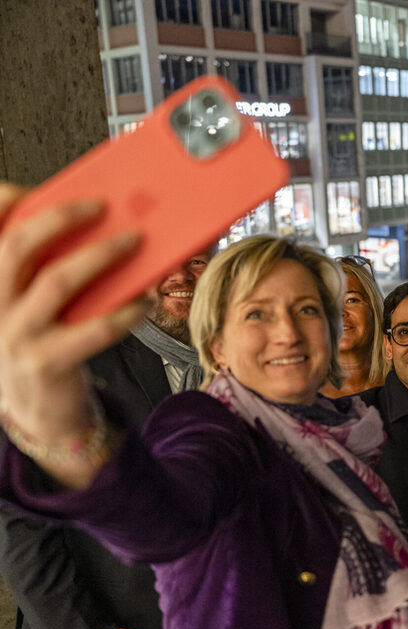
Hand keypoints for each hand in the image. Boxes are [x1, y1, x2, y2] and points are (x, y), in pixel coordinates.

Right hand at [0, 184, 143, 487]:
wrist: (40, 412)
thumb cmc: (45, 343)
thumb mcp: (33, 304)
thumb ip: (48, 268)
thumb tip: (99, 224)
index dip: (4, 203)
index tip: (34, 187)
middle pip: (17, 246)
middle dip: (61, 218)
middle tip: (100, 206)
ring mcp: (15, 335)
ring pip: (56, 282)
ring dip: (100, 257)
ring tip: (133, 242)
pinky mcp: (45, 362)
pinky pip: (93, 330)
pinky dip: (124, 311)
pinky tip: (144, 300)